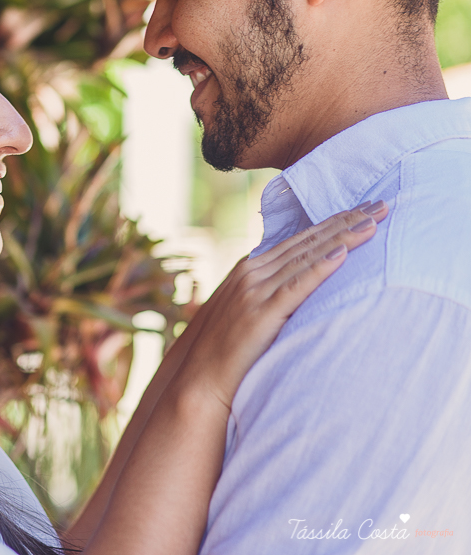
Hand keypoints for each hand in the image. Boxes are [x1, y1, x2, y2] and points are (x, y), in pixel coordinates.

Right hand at [173, 201, 388, 413]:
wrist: (202, 378)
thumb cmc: (228, 349)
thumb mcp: (248, 310)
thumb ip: (269, 291)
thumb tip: (299, 283)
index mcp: (249, 268)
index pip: (300, 239)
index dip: (333, 223)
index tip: (363, 210)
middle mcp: (252, 272)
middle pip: (307, 241)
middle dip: (346, 222)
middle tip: (381, 205)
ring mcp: (254, 290)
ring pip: (306, 257)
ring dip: (342, 238)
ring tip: (372, 223)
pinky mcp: (261, 312)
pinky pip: (296, 286)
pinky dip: (319, 268)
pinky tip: (341, 255)